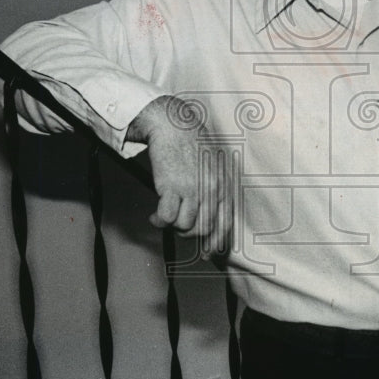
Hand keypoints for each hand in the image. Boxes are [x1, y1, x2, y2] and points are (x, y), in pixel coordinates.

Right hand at [129, 96, 232, 255]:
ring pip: (185, 226)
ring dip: (173, 227)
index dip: (216, 242)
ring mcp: (192, 189)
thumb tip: (209, 214)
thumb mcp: (214, 165)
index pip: (224, 222)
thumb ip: (215, 188)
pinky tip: (154, 217)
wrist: (174, 125)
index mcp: (223, 184)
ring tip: (165, 217)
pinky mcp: (171, 187)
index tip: (208, 253)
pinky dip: (159, 221)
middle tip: (178, 229)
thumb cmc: (192, 143)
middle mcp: (211, 189)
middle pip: (203, 228)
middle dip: (189, 234)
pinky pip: (167, 218)